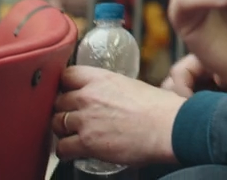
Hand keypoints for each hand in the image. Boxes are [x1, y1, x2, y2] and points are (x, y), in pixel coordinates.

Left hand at [53, 66, 181, 165]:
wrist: (169, 127)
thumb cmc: (161, 108)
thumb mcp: (135, 86)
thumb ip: (115, 90)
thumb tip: (112, 98)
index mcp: (102, 78)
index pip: (67, 75)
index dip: (66, 85)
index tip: (69, 92)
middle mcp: (88, 96)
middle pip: (58, 102)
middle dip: (65, 110)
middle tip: (75, 117)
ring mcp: (85, 120)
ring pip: (57, 124)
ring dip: (64, 130)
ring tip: (75, 134)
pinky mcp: (86, 142)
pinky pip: (62, 148)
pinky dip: (66, 151)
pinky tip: (75, 151)